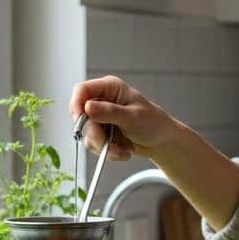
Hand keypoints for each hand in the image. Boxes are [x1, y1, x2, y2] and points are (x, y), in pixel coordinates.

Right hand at [68, 75, 184, 161]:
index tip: (79, 120)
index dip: (76, 103)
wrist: (162, 142)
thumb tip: (87, 107)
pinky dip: (107, 151)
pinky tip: (122, 151)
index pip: (82, 90)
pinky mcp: (102, 132)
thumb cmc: (154, 123)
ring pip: (87, 133)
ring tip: (122, 150)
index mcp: (110, 88)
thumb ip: (109, 112)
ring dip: (104, 146)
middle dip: (96, 134)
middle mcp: (102, 101)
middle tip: (107, 143)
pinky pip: (93, 144)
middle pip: (82, 117)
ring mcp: (101, 118)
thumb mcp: (132, 117)